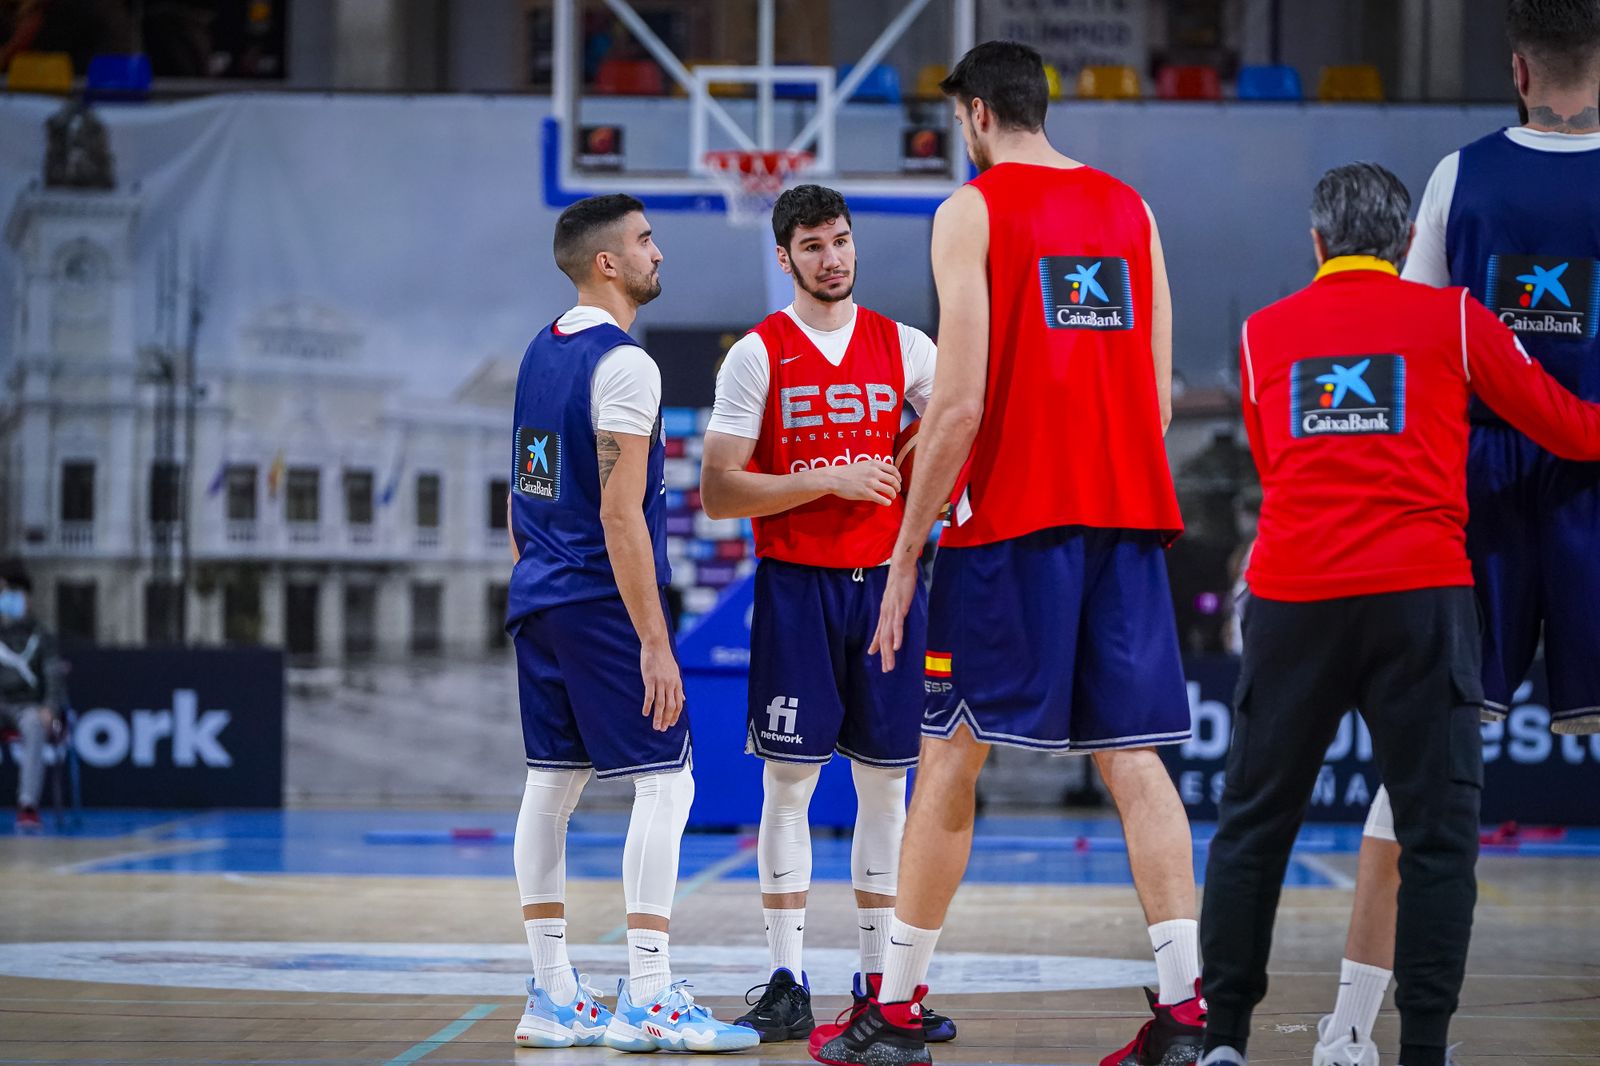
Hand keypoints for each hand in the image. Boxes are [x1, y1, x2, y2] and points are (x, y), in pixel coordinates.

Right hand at [640, 640, 684, 730]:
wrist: (656, 645)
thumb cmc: (664, 659)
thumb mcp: (675, 673)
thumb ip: (678, 687)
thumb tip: (683, 699)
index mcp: (677, 683)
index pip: (678, 704)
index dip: (675, 716)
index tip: (671, 724)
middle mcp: (670, 684)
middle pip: (670, 707)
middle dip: (667, 720)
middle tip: (662, 729)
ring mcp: (660, 682)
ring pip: (661, 704)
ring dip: (658, 717)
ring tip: (656, 727)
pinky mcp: (650, 679)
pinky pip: (650, 696)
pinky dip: (648, 706)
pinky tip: (645, 713)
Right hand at [827, 460, 900, 504]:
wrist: (835, 478)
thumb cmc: (848, 472)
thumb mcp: (864, 464)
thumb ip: (875, 467)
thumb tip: (886, 474)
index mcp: (874, 464)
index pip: (893, 469)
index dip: (898, 476)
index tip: (899, 481)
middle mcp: (874, 472)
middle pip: (893, 480)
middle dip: (897, 487)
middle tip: (897, 490)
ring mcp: (871, 483)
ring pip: (889, 490)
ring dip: (893, 495)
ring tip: (892, 497)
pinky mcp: (866, 493)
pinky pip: (882, 499)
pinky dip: (887, 502)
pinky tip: (887, 503)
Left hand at [869, 557, 919, 672]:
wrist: (901, 567)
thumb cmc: (900, 581)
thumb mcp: (895, 597)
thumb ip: (894, 608)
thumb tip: (896, 613)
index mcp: (885, 612)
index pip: (878, 632)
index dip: (875, 644)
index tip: (872, 654)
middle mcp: (885, 614)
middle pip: (882, 639)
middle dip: (884, 656)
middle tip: (886, 670)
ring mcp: (891, 612)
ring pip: (888, 636)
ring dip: (888, 652)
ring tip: (890, 665)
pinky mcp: (899, 608)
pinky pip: (897, 625)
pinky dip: (896, 637)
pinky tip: (896, 647)